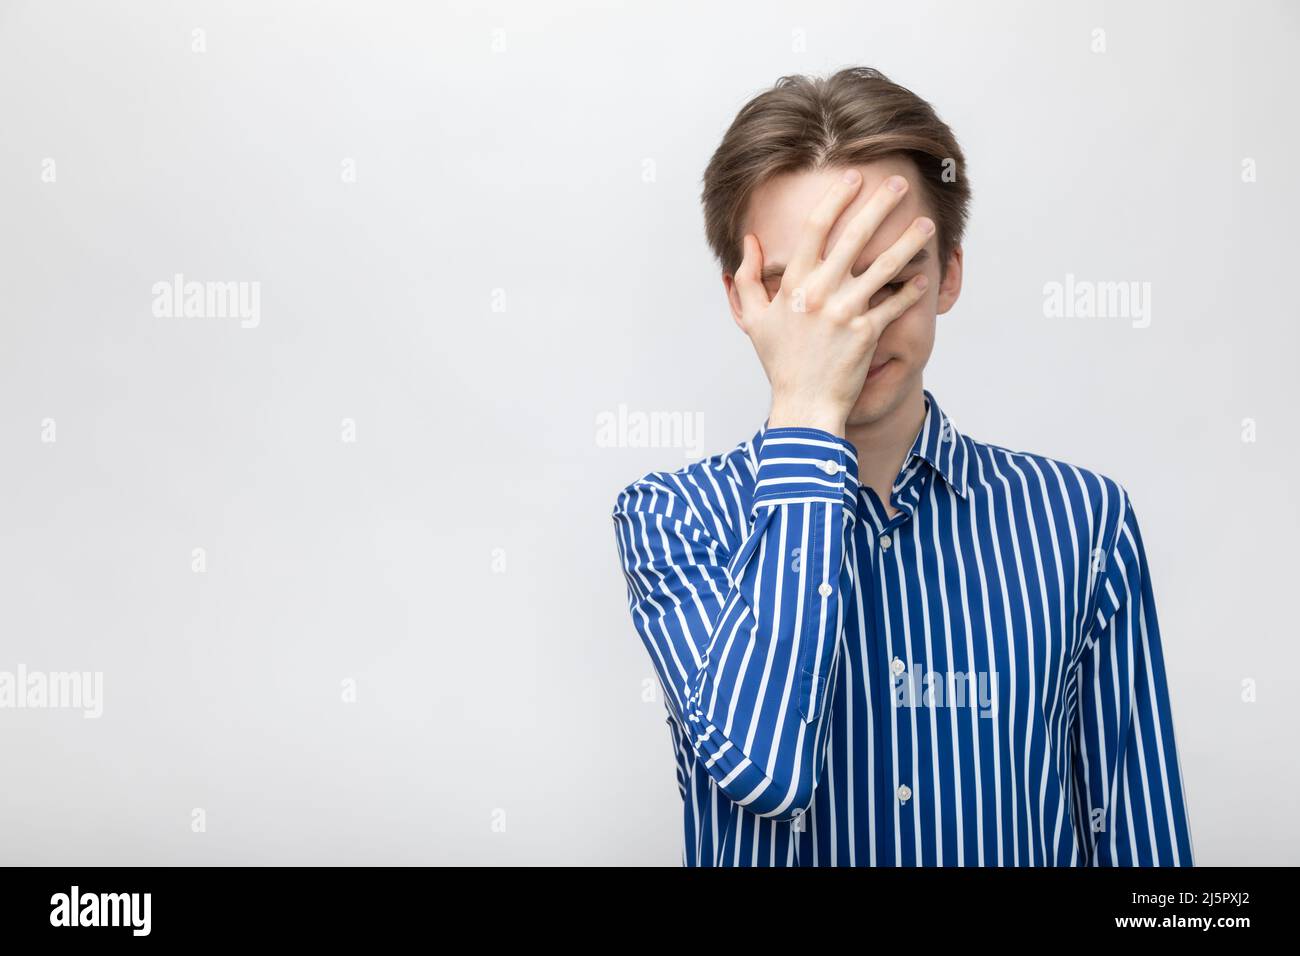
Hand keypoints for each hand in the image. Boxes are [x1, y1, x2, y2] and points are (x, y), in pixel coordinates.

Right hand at [733, 169, 933, 435]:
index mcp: (793, 283)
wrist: (804, 404)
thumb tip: (749, 242)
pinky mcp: (867, 333)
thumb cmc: (780, 361)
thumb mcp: (754, 319)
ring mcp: (846, 312)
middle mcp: (820, 292)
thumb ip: (747, 277)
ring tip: (927, 224)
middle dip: (879, 205)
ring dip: (909, 241)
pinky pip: (895, 303)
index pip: (816, 227)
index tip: (853, 177)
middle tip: (898, 183)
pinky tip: (922, 276)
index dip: (837, 197)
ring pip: (884, 266)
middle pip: (855, 236)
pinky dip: (911, 289)